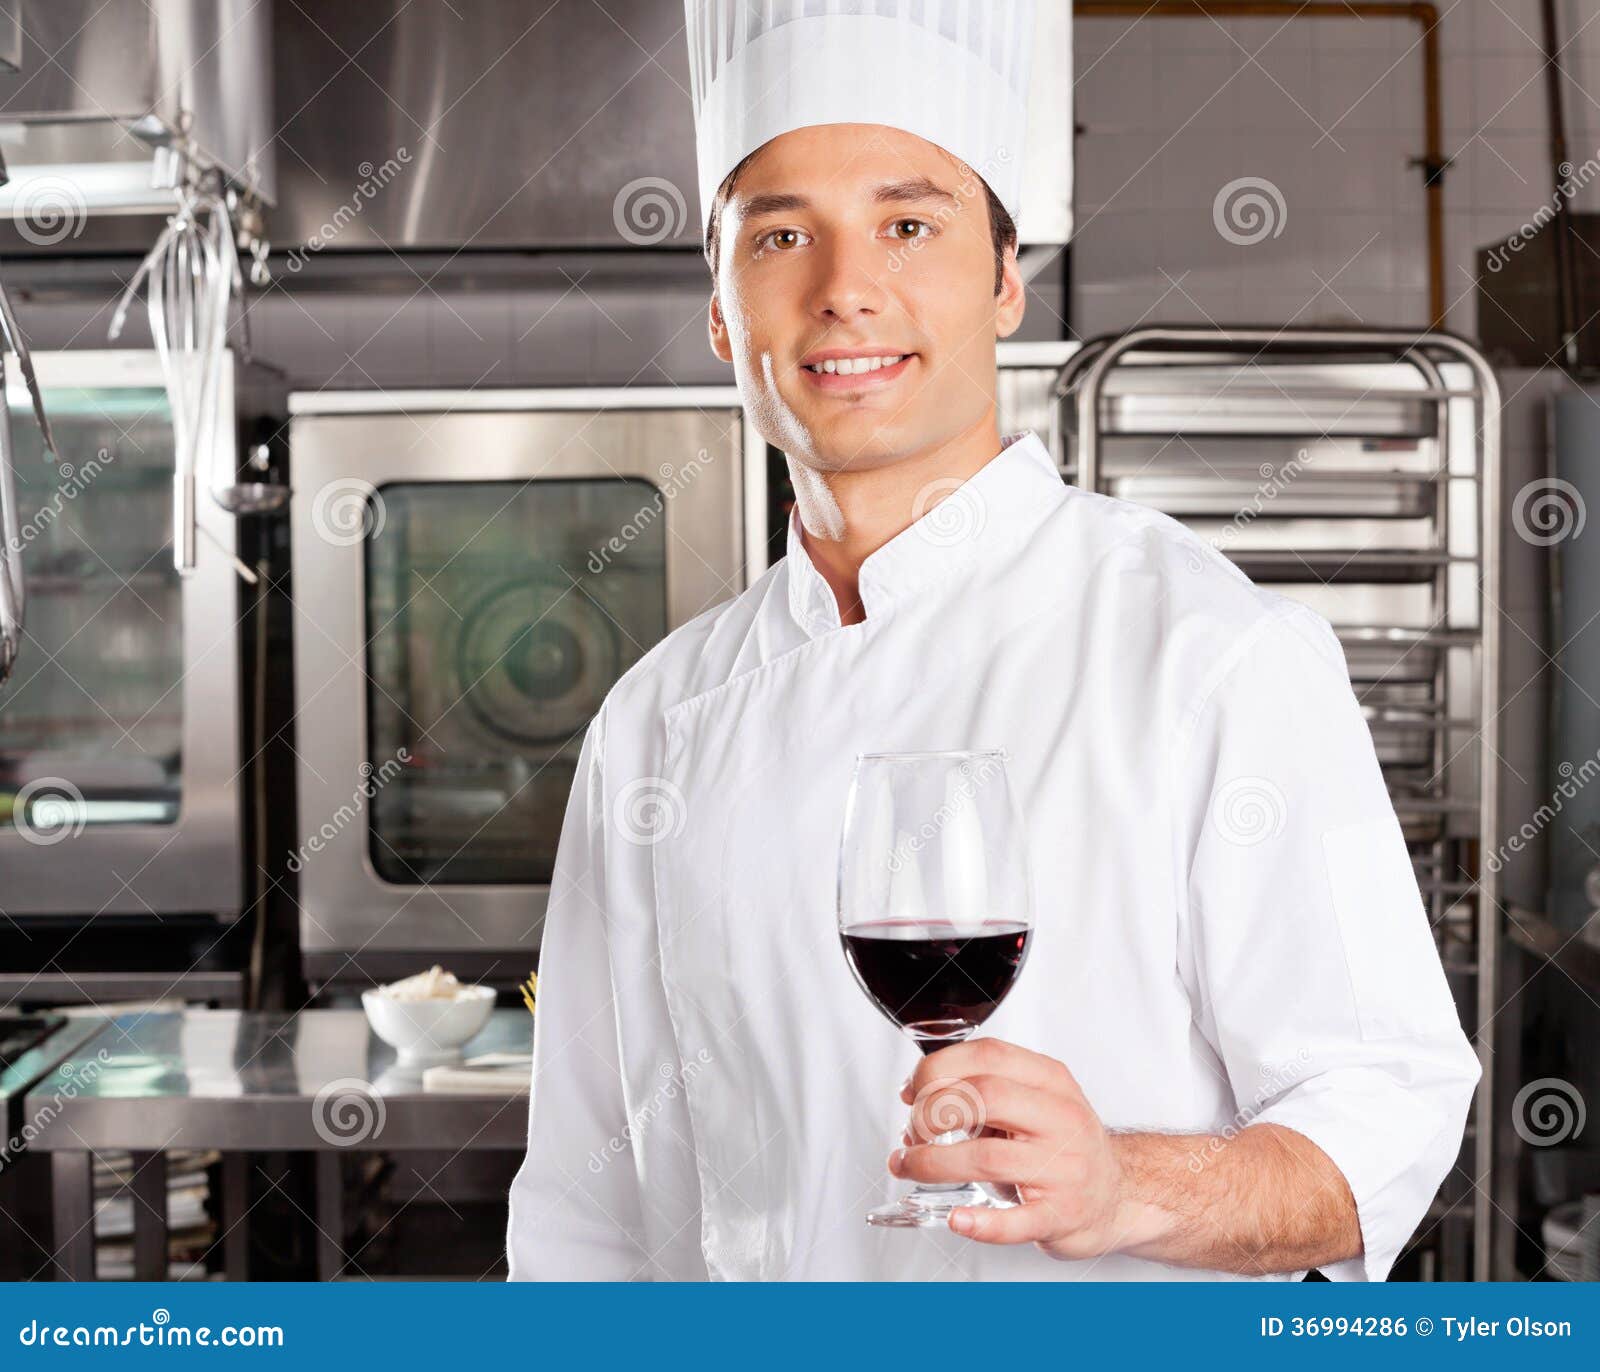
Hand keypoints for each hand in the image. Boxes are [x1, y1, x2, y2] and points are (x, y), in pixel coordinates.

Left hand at [892, 1037, 1142, 1259]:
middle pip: (984, 1098)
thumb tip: (916, 1095)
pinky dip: (981, 1224)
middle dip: (932, 1113)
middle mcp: (1061, 1118)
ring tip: (909, 1167)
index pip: (987, 1056)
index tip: (911, 1091)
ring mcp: (1063, 1168)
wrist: (1117, 1195)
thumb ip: (982, 1089)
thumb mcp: (1034, 1099)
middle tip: (914, 1132)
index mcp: (1050, 1080)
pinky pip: (1018, 1221)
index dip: (937, 1070)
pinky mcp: (1061, 1215)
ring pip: (987, 1158)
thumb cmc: (1062, 1145)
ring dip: (933, 1164)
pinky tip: (958, 1219)